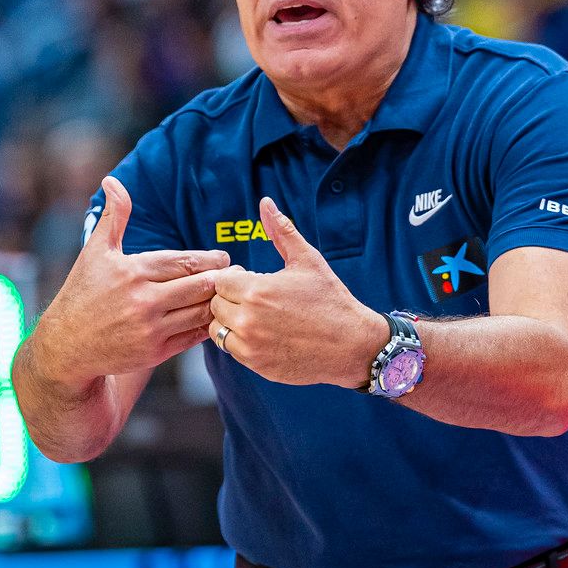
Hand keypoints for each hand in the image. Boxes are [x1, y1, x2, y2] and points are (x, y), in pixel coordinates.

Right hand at [34, 176, 230, 385]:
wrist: (66, 346)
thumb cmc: (82, 293)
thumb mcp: (95, 252)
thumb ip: (114, 217)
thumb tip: (113, 180)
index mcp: (133, 272)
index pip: (185, 262)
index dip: (210, 259)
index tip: (224, 257)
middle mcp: (143, 301)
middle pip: (199, 286)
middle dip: (222, 279)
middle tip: (238, 274)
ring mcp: (150, 329)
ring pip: (200, 313)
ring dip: (218, 303)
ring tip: (232, 295)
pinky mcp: (155, 352)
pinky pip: (193, 337)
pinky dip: (207, 326)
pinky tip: (214, 317)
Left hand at [208, 197, 386, 386]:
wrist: (352, 344)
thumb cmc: (331, 300)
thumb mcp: (307, 260)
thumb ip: (281, 231)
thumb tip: (265, 202)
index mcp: (256, 290)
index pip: (220, 281)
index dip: (235, 279)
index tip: (252, 281)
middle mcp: (248, 319)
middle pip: (215, 304)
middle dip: (230, 299)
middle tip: (256, 300)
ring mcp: (250, 345)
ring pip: (218, 328)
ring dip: (231, 321)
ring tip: (258, 317)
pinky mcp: (256, 365)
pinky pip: (231, 350)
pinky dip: (241, 342)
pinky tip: (265, 334)